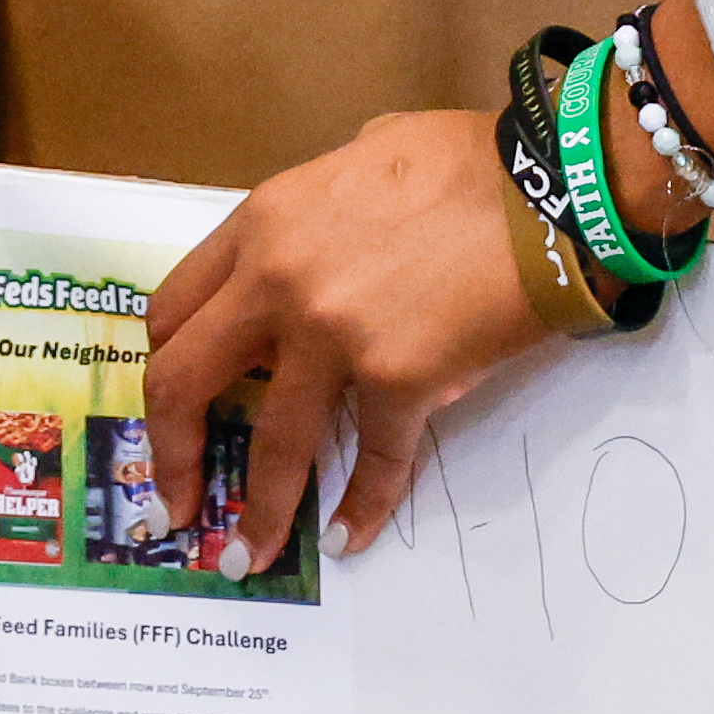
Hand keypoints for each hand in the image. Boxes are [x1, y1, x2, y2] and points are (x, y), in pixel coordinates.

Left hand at [144, 106, 551, 563]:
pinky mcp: (400, 379)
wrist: (548, 182)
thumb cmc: (464, 160)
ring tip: (248, 556)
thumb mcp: (360, 158)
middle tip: (175, 502)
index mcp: (263, 224)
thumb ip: (316, 210)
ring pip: (272, 445)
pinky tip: (351, 537)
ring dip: (256, 513)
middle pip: (183, 382)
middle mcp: (279, 282)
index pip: (174, 309)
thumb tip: (316, 237)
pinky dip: (362, 508)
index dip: (165, 368)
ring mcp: (335, 336)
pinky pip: (375, 460)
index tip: (170, 410)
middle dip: (170, 454)